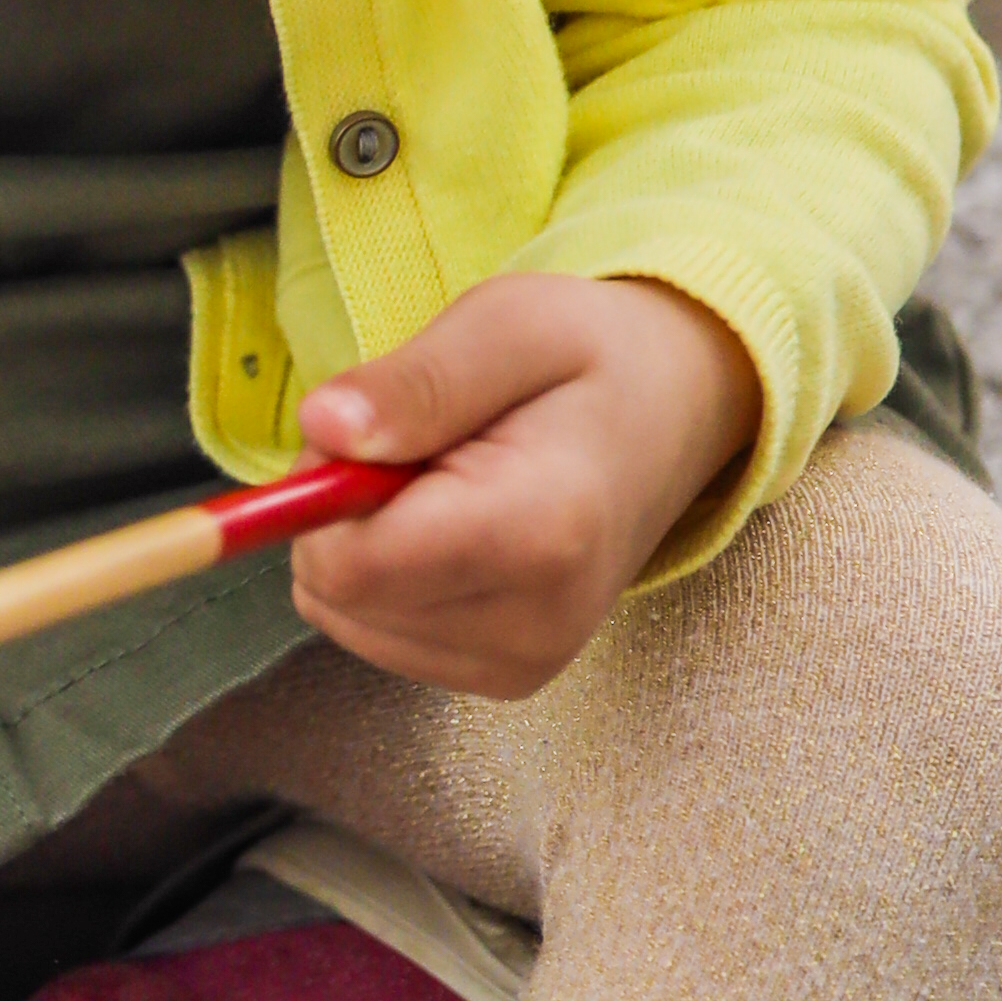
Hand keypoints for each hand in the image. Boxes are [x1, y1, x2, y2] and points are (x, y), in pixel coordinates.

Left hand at [286, 273, 759, 701]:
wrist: (681, 411)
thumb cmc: (593, 356)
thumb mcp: (509, 324)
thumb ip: (416, 381)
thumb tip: (320, 429)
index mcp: (540, 533)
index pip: (349, 565)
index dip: (323, 488)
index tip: (377, 427)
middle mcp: (534, 623)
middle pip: (337, 594)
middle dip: (340, 511)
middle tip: (416, 443)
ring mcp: (522, 664)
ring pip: (345, 617)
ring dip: (362, 542)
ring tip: (443, 480)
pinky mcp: (506, 676)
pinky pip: (377, 633)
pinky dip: (388, 576)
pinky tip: (452, 526)